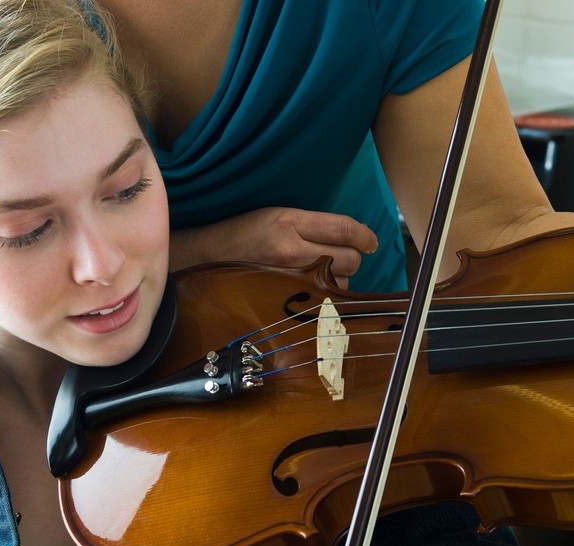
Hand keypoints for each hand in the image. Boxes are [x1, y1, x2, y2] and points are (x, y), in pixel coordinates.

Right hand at [168, 207, 377, 288]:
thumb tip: (349, 239)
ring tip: (315, 277)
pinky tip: (310, 293)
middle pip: (349, 259)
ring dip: (336, 281)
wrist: (203, 260)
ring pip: (339, 284)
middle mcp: (291, 249)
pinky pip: (322, 301)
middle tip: (336, 260)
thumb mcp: (273, 216)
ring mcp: (289, 278)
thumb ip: (309, 226)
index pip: (344, 228)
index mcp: (288, 221)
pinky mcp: (284, 299)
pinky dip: (324, 298)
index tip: (370, 241)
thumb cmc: (240, 236)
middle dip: (350, 260)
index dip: (364, 236)